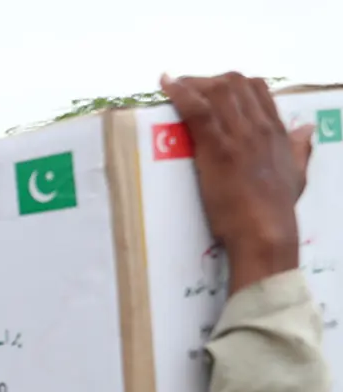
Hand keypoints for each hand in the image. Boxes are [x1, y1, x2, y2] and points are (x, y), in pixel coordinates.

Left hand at [161, 73, 313, 292]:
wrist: (266, 230)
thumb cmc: (277, 210)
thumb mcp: (296, 174)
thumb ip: (299, 149)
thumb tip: (307, 128)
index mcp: (276, 131)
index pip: (257, 89)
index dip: (232, 83)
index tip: (213, 88)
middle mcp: (259, 126)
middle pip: (234, 83)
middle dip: (209, 80)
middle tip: (188, 89)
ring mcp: (238, 135)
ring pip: (217, 90)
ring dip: (192, 84)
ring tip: (173, 87)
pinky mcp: (218, 148)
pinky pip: (198, 110)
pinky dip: (179, 93)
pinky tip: (165, 84)